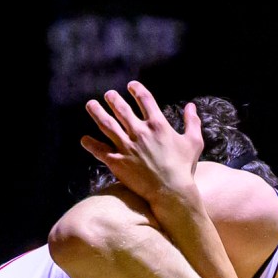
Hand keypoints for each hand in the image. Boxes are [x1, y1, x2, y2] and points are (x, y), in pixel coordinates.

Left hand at [81, 81, 204, 208]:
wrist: (171, 192)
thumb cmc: (184, 168)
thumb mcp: (193, 142)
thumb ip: (192, 122)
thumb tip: (191, 106)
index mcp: (157, 124)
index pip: (144, 99)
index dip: (137, 89)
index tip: (131, 86)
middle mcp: (139, 132)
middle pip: (121, 109)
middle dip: (113, 99)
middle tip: (108, 94)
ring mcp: (126, 146)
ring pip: (107, 124)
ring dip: (97, 112)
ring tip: (91, 105)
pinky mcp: (117, 162)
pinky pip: (99, 150)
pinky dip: (90, 144)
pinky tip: (84, 139)